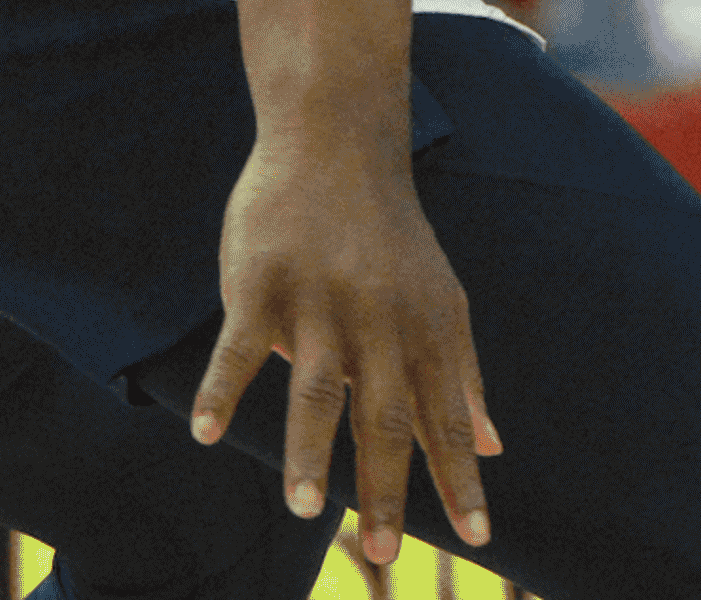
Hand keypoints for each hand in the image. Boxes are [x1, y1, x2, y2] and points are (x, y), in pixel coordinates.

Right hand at [192, 136, 497, 564]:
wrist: (340, 144)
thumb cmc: (389, 239)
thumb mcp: (440, 301)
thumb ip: (462, 376)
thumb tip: (493, 445)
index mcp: (429, 328)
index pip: (449, 416)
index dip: (463, 477)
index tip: (480, 538)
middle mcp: (382, 320)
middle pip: (387, 414)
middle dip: (388, 487)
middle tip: (386, 556)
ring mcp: (321, 301)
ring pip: (318, 387)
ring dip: (309, 450)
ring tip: (305, 511)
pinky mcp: (264, 281)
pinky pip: (241, 344)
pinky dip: (225, 388)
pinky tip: (208, 435)